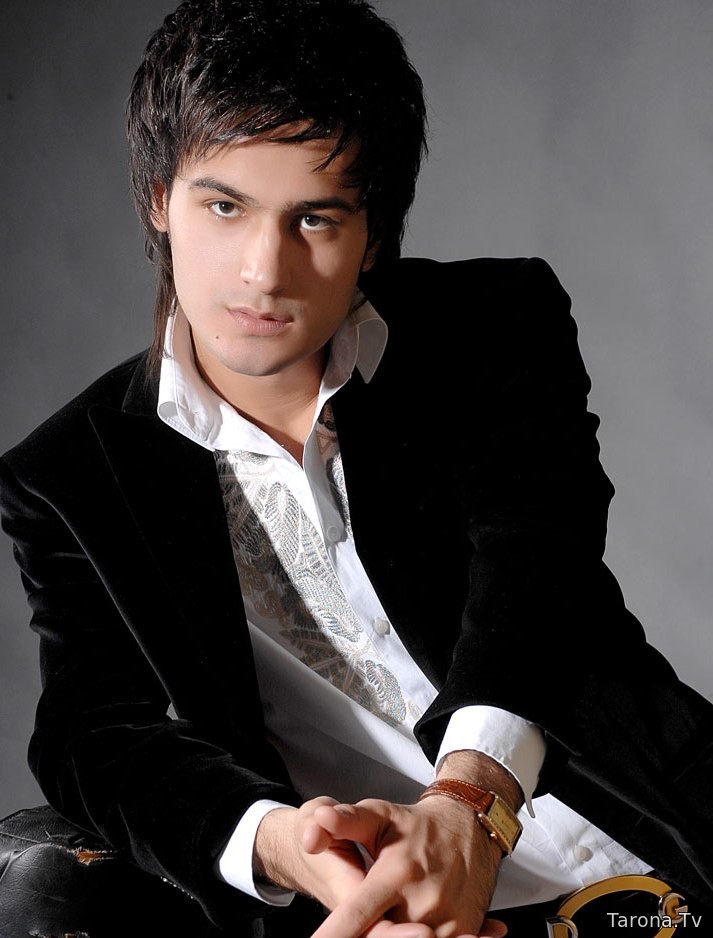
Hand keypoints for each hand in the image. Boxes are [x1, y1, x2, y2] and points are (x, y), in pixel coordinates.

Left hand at [303, 796, 506, 937]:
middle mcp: (423, 900)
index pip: (357, 914)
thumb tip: (318, 822)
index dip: (335, 933)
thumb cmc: (421, 825)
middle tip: (350, 926)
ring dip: (392, 931)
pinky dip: (418, 936)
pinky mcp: (465, 929)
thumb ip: (346, 820)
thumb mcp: (380, 814)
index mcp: (397, 873)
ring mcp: (447, 919)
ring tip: (389, 911)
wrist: (471, 825)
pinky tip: (412, 923)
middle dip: (366, 933)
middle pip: (384, 934)